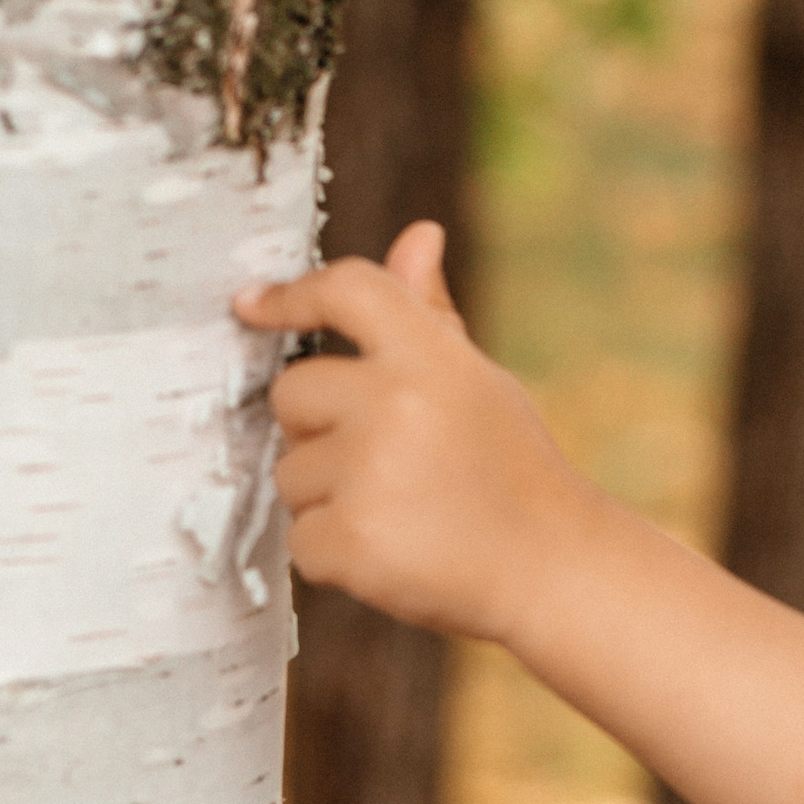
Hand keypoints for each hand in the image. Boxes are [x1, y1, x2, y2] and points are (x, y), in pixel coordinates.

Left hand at [235, 222, 595, 643]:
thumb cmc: (513, 470)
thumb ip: (431, 312)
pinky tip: (393, 553)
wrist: (552, 569)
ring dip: (326, 497)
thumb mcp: (480, 382)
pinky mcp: (350, 539)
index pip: (346, 290)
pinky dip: (334, 553)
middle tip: (386, 463)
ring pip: (289, 472)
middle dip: (317, 428)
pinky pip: (300, 537)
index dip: (291, 295)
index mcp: (432, 355)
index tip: (252, 305)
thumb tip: (418, 234)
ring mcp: (369, 472)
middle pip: (291, 392)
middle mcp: (396, 403)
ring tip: (400, 512)